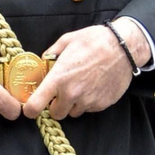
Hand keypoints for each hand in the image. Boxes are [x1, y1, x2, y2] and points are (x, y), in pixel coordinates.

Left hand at [22, 23, 136, 121]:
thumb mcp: (67, 41)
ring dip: (73, 104)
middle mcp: (72, 94)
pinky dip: (89, 101)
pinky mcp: (102, 104)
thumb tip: (44, 61)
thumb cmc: (95, 41)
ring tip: (81, 87)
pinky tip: (94, 86)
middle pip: (56, 114)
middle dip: (56, 105)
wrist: (123, 47)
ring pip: (74, 112)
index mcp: (58, 79)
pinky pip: (90, 108)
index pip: (35, 105)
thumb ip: (51, 53)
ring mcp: (88, 101)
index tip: (31, 107)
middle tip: (61, 93)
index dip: (30, 109)